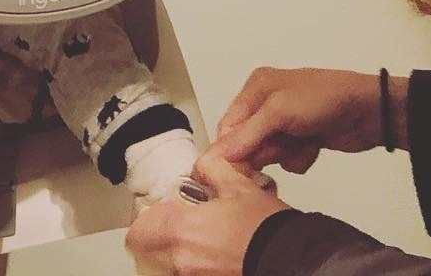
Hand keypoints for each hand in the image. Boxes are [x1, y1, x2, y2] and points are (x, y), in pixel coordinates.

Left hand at [125, 153, 289, 275]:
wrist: (292, 260)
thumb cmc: (266, 229)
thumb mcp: (239, 186)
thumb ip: (212, 169)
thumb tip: (203, 165)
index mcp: (182, 230)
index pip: (138, 232)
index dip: (144, 220)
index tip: (157, 210)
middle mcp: (182, 260)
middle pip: (148, 251)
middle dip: (159, 235)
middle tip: (178, 222)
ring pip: (168, 265)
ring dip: (177, 250)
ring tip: (202, 237)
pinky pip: (189, 273)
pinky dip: (195, 263)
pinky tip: (216, 251)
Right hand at [209, 67, 399, 174]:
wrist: (369, 111)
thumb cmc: (322, 101)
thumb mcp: (278, 112)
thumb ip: (246, 134)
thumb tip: (215, 155)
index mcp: (256, 88)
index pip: (229, 124)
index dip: (231, 149)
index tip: (235, 170)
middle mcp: (267, 104)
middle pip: (248, 142)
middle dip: (265, 150)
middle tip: (282, 146)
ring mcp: (286, 123)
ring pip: (268, 154)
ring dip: (286, 154)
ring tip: (303, 141)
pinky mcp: (302, 139)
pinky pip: (288, 160)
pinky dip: (300, 157)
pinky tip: (314, 146)